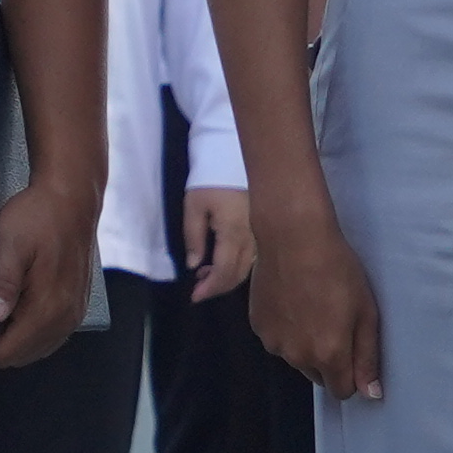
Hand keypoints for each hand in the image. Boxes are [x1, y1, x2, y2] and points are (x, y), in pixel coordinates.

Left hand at [0, 172, 97, 370]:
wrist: (72, 198)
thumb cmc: (40, 216)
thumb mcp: (11, 244)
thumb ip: (3, 284)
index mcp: (48, 307)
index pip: (7, 353)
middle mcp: (66, 318)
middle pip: (22, 356)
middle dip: (1, 338)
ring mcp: (75, 314)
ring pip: (37, 348)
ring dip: (17, 333)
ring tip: (7, 299)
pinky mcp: (78, 305)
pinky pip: (51, 334)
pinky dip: (33, 327)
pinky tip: (24, 300)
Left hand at [179, 183, 251, 301]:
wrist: (230, 156)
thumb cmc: (210, 180)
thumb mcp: (194, 206)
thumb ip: (194, 237)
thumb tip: (194, 265)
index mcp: (233, 233)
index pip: (224, 271)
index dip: (210, 288)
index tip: (194, 296)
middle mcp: (251, 238)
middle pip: (238, 274)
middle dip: (217, 287)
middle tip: (198, 290)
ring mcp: (258, 234)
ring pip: (246, 268)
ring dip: (226, 278)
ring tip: (203, 274)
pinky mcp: (259, 229)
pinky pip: (250, 257)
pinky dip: (235, 266)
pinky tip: (218, 262)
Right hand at [246, 188, 380, 403]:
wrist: (294, 238)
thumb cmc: (338, 270)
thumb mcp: (366, 312)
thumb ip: (367, 357)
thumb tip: (371, 395)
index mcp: (329, 355)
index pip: (342, 390)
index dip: (351, 375)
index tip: (353, 348)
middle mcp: (298, 357)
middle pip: (318, 375)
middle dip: (327, 359)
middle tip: (333, 321)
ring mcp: (273, 343)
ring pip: (296, 357)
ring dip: (304, 344)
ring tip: (310, 306)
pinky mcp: (257, 326)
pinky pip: (278, 339)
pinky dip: (286, 328)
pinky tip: (291, 300)